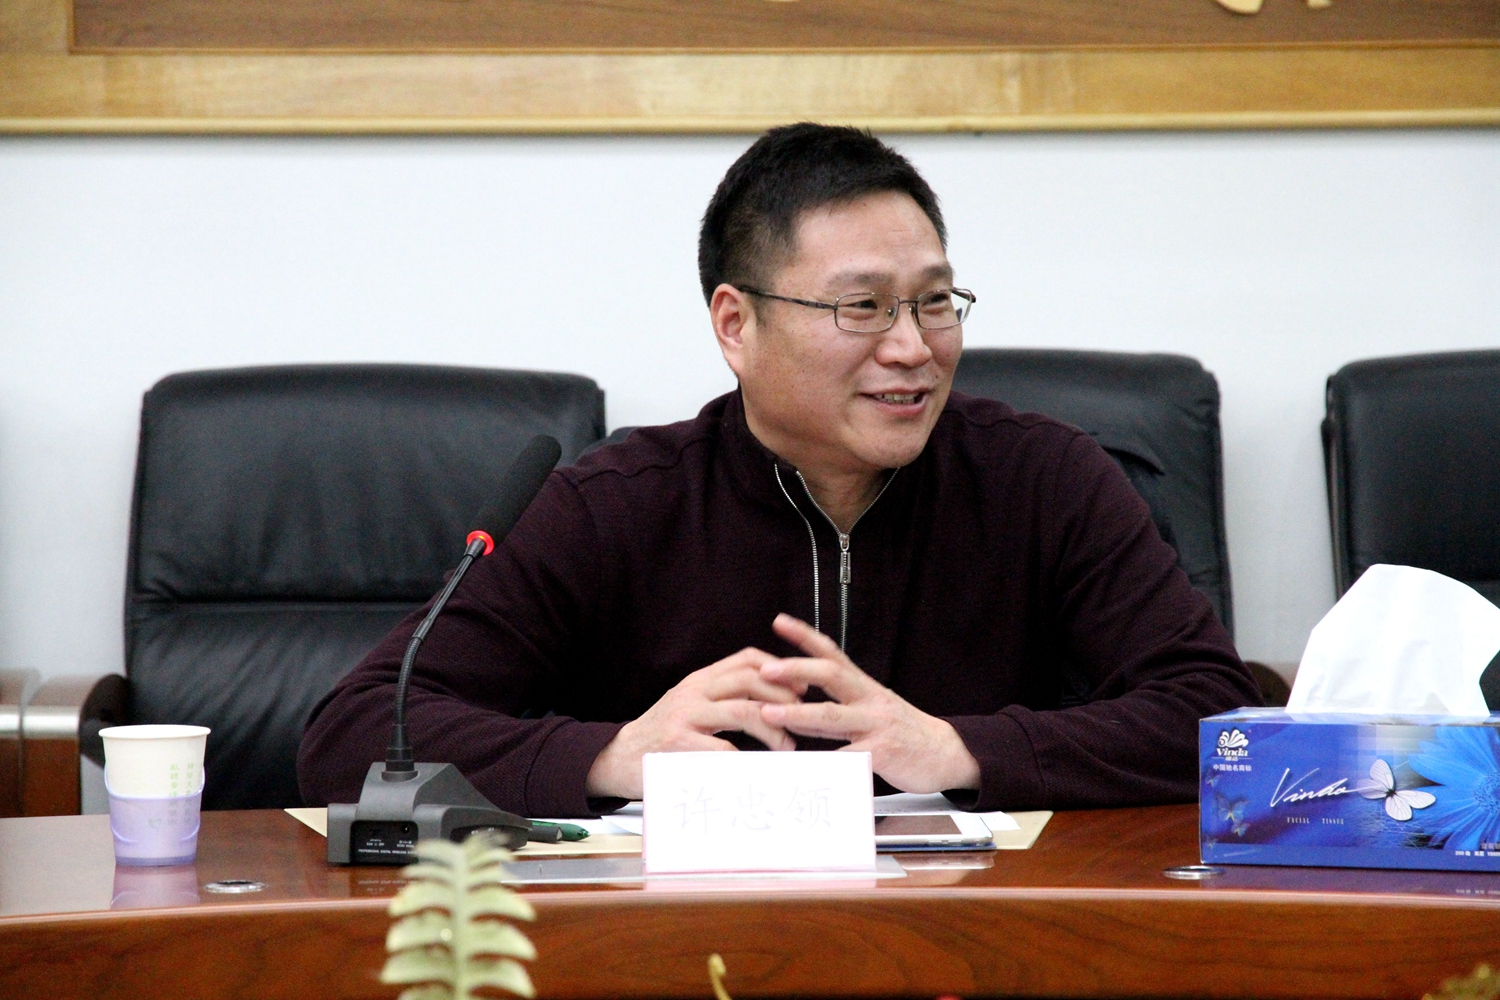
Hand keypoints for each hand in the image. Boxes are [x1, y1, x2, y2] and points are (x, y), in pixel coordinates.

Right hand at [584, 647, 799, 799]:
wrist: (615, 759)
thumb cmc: (661, 737)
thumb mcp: (689, 706)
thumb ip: (720, 698)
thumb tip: (771, 701)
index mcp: (699, 680)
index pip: (745, 659)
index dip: (778, 669)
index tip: (800, 688)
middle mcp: (693, 692)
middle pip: (749, 680)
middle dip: (783, 697)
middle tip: (801, 718)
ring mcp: (684, 716)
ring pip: (742, 710)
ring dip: (772, 729)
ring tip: (787, 746)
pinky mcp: (677, 744)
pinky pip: (723, 748)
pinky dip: (746, 758)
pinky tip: (758, 768)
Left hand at [757, 614, 980, 793]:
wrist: (946, 754)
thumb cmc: (903, 732)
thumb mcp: (872, 709)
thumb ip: (838, 706)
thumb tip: (795, 706)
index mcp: (864, 686)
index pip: (832, 653)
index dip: (805, 636)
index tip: (780, 622)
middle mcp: (869, 699)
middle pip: (830, 675)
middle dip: (795, 669)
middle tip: (765, 670)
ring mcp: (876, 724)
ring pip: (832, 715)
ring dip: (797, 714)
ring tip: (768, 714)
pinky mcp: (882, 753)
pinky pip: (846, 758)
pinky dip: (821, 764)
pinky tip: (799, 768)